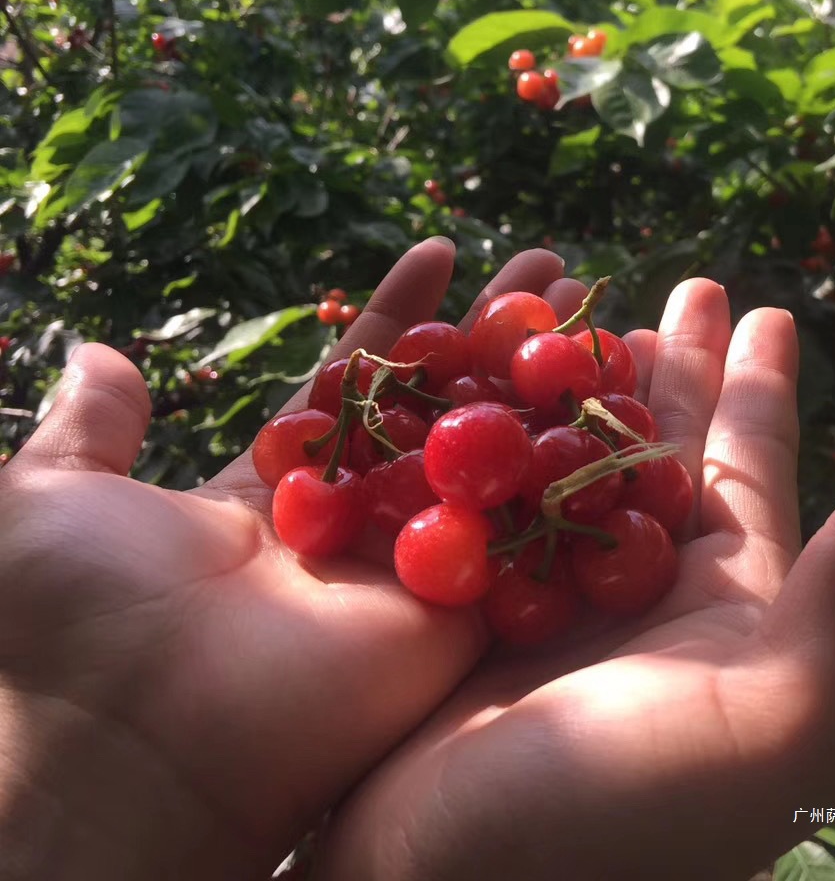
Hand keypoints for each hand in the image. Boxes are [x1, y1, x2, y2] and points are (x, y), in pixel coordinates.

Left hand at [0, 239, 578, 880]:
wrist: (128, 745)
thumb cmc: (75, 615)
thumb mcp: (51, 494)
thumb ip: (92, 426)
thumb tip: (97, 350)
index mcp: (280, 491)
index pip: (358, 385)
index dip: (400, 318)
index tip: (442, 251)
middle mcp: (358, 525)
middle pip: (443, 410)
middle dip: (493, 334)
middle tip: (547, 264)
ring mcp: (413, 569)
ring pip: (495, 460)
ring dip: (543, 381)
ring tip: (587, 299)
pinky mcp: (460, 615)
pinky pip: (525, 533)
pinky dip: (569, 466)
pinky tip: (616, 385)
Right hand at [316, 278, 834, 880]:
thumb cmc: (626, 816)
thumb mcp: (781, 707)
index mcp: (727, 602)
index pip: (754, 464)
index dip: (762, 387)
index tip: (766, 309)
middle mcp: (641, 588)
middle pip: (666, 444)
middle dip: (678, 366)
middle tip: (686, 282)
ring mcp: (548, 590)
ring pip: (576, 452)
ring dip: (582, 380)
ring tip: (587, 308)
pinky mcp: (464, 593)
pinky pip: (489, 482)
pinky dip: (489, 423)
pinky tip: (481, 375)